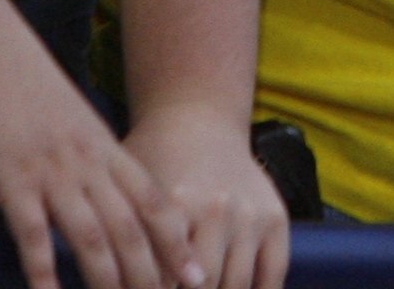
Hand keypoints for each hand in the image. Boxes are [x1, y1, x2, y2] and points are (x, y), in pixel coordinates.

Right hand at [0, 30, 200, 288]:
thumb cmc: (21, 84)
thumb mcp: (69, 118)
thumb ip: (86, 152)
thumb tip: (94, 184)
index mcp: (105, 147)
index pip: (154, 202)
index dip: (176, 243)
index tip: (194, 278)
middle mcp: (88, 162)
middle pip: (130, 228)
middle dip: (150, 275)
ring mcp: (53, 171)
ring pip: (92, 236)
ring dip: (107, 281)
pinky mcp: (12, 178)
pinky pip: (32, 233)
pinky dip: (43, 270)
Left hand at [126, 106, 290, 288]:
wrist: (198, 121)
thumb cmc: (152, 162)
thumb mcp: (131, 193)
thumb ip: (131, 240)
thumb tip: (118, 284)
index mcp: (178, 206)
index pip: (165, 278)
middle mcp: (218, 211)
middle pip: (204, 285)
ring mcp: (251, 215)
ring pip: (237, 285)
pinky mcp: (276, 217)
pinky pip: (274, 271)